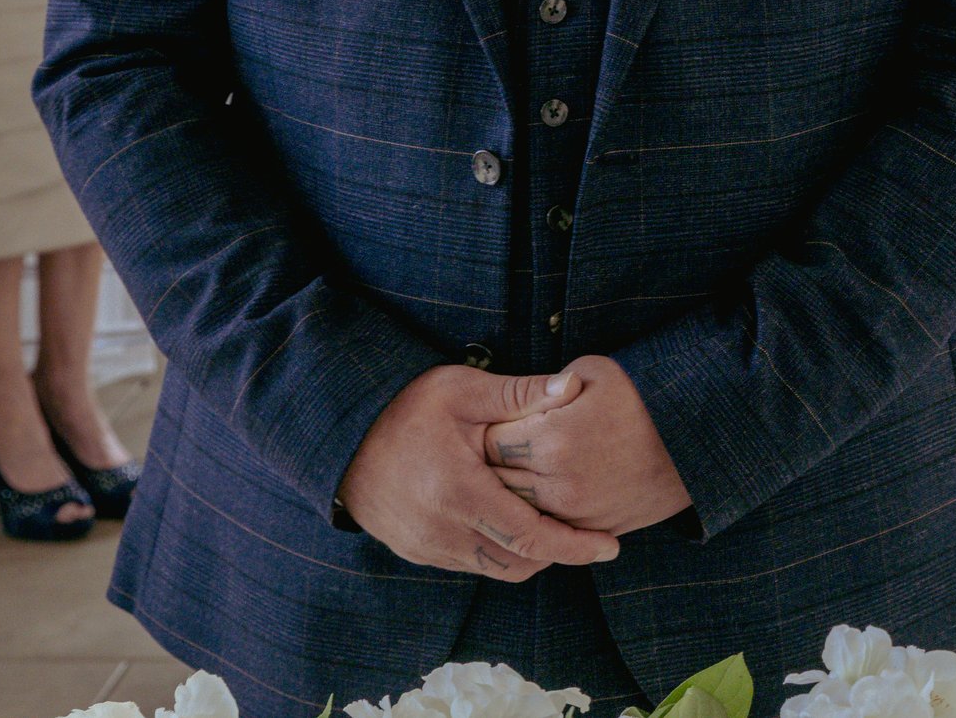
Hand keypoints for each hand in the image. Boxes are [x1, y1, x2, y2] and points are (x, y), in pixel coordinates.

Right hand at [336, 365, 621, 578]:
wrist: (343, 437)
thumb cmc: (407, 408)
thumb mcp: (464, 390)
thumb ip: (520, 393)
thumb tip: (574, 386)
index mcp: (459, 491)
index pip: (530, 536)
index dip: (575, 546)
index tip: (611, 546)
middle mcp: (442, 529)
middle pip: (517, 563)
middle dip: (559, 554)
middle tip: (593, 537)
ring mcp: (426, 546)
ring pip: (494, 570)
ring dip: (530, 556)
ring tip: (561, 530)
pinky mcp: (416, 550)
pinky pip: (470, 564)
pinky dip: (500, 554)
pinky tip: (518, 527)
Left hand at [481, 357, 691, 537]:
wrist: (695, 441)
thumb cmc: (644, 398)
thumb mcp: (596, 372)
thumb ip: (548, 385)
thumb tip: (520, 399)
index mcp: (552, 438)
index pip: (490, 441)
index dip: (487, 428)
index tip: (489, 420)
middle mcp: (556, 483)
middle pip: (497, 481)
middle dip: (490, 465)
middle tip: (493, 448)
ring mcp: (574, 514)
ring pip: (516, 511)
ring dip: (509, 494)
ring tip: (512, 471)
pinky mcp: (590, 530)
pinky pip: (545, 530)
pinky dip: (536, 515)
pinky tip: (538, 495)